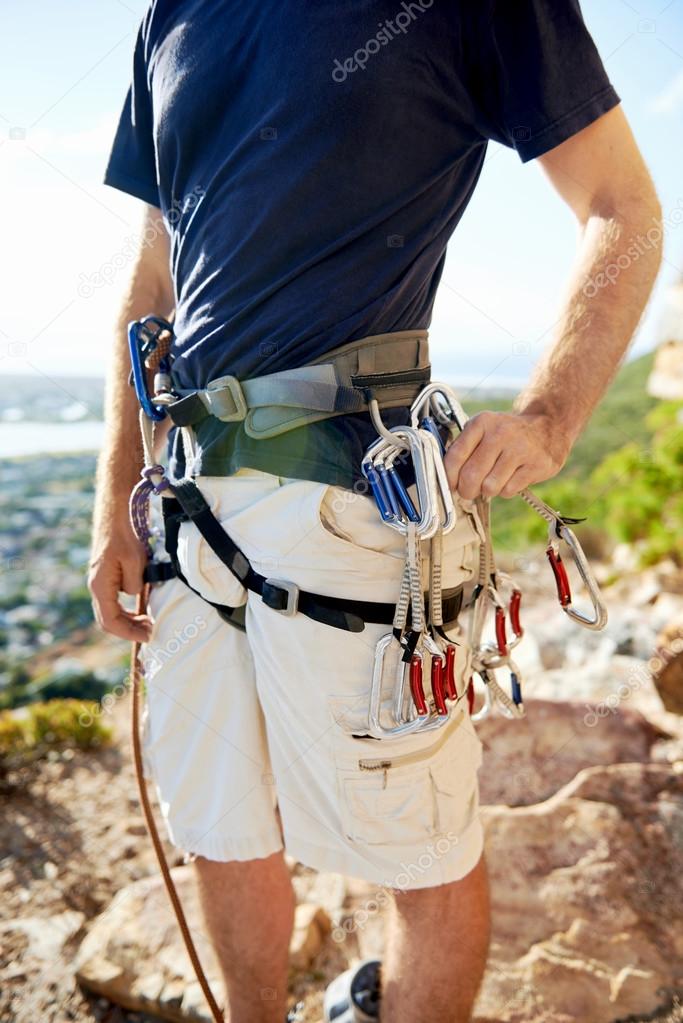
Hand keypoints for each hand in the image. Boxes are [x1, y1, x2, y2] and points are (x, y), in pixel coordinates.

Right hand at [88, 510, 151, 642]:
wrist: (116, 514)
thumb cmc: (124, 534)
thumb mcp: (135, 560)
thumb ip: (134, 583)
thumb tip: (134, 595)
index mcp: (100, 585)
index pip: (110, 621)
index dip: (128, 633)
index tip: (147, 637)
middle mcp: (96, 586)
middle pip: (108, 620)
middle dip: (129, 630)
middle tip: (151, 631)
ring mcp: (100, 582)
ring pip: (110, 612)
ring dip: (128, 621)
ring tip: (148, 622)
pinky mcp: (106, 577)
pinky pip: (114, 601)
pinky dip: (126, 610)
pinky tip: (141, 609)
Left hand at [444, 411, 569, 499]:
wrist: (548, 425)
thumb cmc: (508, 433)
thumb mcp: (484, 429)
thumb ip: (463, 449)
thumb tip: (446, 479)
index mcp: (482, 423)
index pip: (454, 456)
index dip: (449, 477)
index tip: (451, 485)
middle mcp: (500, 433)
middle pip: (471, 476)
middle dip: (466, 490)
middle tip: (470, 490)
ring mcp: (520, 449)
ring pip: (490, 487)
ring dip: (488, 490)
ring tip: (494, 480)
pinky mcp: (537, 464)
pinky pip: (509, 491)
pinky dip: (506, 490)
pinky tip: (511, 478)